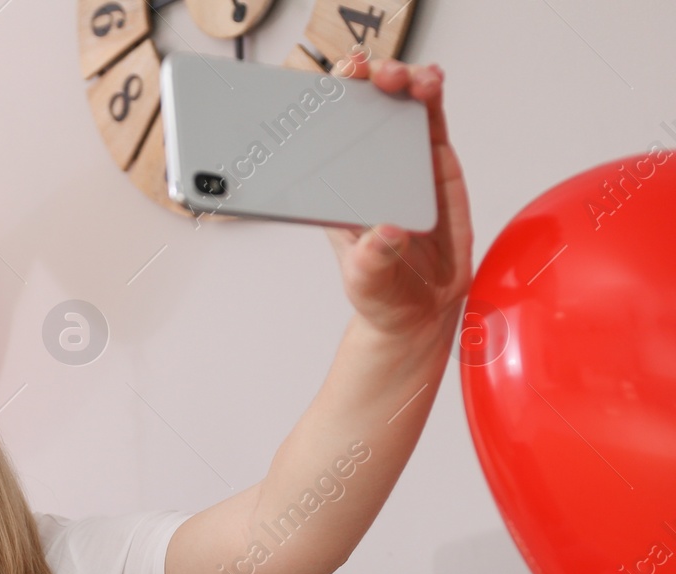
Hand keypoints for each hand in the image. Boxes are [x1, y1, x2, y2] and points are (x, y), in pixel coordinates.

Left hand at [324, 51, 473, 339]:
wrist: (420, 310)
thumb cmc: (382, 292)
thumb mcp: (365, 280)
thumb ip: (373, 259)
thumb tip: (386, 233)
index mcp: (337, 191)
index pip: (325, 138)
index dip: (326, 105)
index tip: (332, 87)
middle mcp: (366, 170)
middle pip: (362, 111)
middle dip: (366, 81)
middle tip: (373, 76)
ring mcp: (401, 163)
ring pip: (398, 108)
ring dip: (403, 82)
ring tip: (410, 80)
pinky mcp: (434, 166)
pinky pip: (431, 124)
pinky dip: (430, 98)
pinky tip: (431, 82)